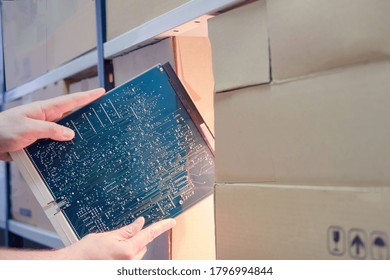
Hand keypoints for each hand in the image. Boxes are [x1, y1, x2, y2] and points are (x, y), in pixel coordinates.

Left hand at [0, 88, 104, 160]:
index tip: (101, 91)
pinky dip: (66, 145)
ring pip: (65, 129)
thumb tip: (70, 134)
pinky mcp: (39, 141)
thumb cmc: (2, 130)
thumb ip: (50, 130)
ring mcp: (43, 129)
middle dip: (87, 111)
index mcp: (44, 109)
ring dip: (78, 131)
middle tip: (103, 110)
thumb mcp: (27, 128)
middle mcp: (46, 118)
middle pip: (72, 114)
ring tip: (94, 132)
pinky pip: (57, 141)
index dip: (87, 96)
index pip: (70, 101)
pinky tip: (73, 150)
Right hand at [58, 217, 175, 259]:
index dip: (162, 226)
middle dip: (135, 240)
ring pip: (138, 254)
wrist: (72, 265)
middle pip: (143, 245)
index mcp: (127, 250)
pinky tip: (112, 257)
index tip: (172, 221)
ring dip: (130, 250)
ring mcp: (127, 269)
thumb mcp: (107, 236)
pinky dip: (126, 258)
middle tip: (116, 240)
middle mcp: (130, 262)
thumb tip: (140, 223)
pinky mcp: (124, 272)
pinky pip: (132, 262)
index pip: (149, 234)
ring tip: (110, 251)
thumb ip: (127, 231)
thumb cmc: (86, 252)